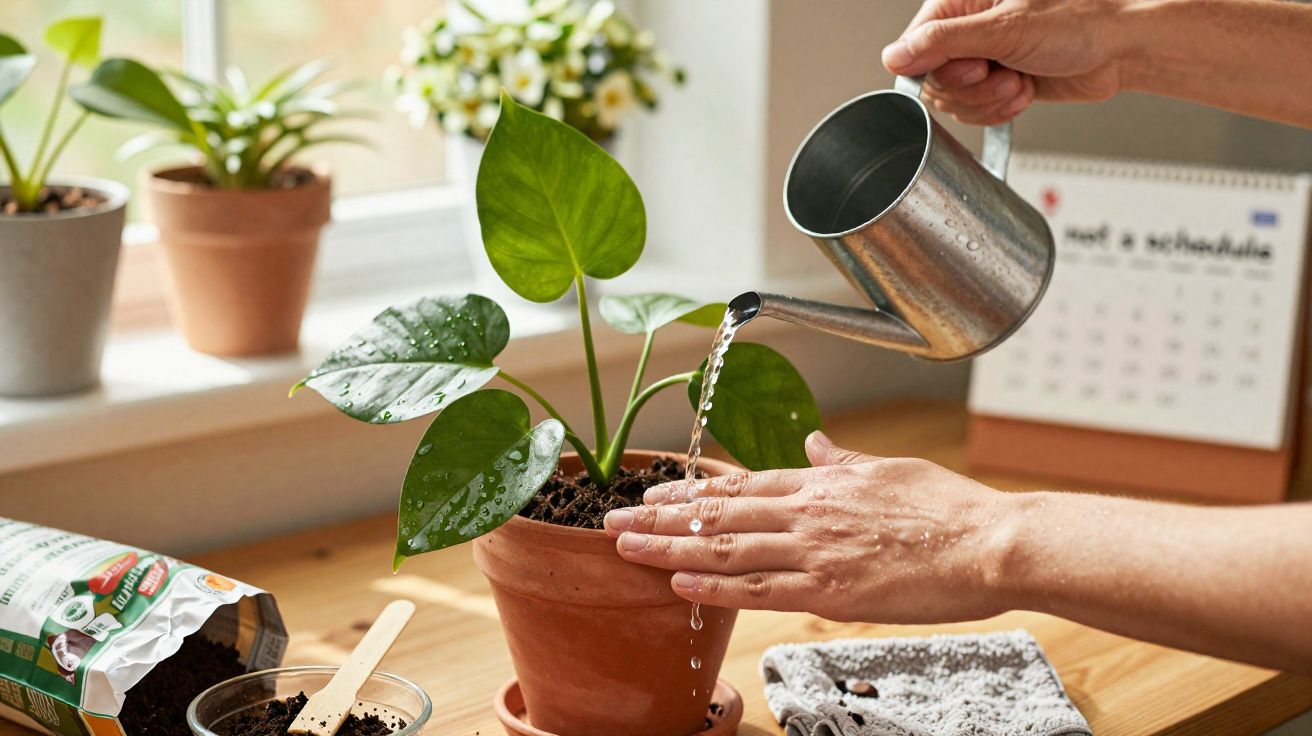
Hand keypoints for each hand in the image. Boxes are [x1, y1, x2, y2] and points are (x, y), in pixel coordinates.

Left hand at [602, 432, 1013, 623]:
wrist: (990, 542)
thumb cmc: (947, 507)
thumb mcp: (888, 469)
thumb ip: (842, 460)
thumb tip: (814, 441)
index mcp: (821, 482)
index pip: (740, 485)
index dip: (691, 490)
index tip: (654, 492)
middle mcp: (807, 511)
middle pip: (719, 513)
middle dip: (660, 516)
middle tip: (612, 519)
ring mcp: (814, 550)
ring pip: (726, 549)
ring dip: (668, 547)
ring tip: (625, 547)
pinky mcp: (830, 589)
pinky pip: (758, 590)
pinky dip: (713, 587)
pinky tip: (677, 583)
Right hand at [882, 0, 1132, 124]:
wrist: (1120, 48)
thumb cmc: (1080, 22)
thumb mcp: (1004, 29)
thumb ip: (942, 42)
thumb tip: (894, 56)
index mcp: (959, 4)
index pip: (914, 50)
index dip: (940, 70)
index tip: (975, 68)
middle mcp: (965, 30)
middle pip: (933, 81)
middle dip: (972, 89)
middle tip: (1002, 73)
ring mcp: (981, 58)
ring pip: (954, 101)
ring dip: (989, 102)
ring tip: (1019, 81)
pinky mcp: (996, 82)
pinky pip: (975, 112)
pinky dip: (999, 111)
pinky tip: (1023, 91)